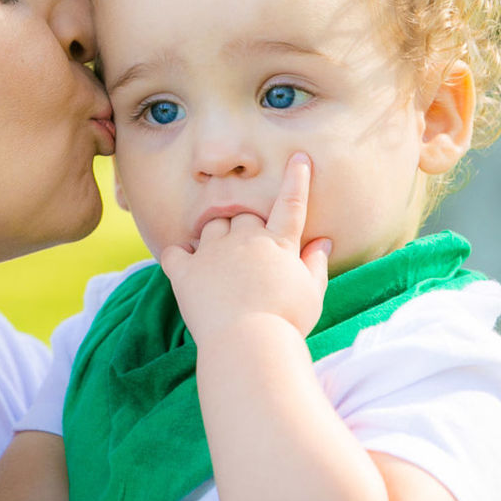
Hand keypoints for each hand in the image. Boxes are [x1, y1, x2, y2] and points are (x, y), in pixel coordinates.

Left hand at [159, 152, 333, 344]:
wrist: (249, 342)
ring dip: (214, 237)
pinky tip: (183, 263)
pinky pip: (175, 253)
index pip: (291, 203)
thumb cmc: (287, 320)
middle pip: (242, 216)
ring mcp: (212, 252)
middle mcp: (244, 239)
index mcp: (278, 243)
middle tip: (248, 256)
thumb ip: (315, 263)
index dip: (296, 179)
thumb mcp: (312, 292)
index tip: (298, 157)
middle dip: (244, 227)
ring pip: (210, 228)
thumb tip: (324, 242)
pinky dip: (178, 256)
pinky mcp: (186, 271)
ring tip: (220, 263)